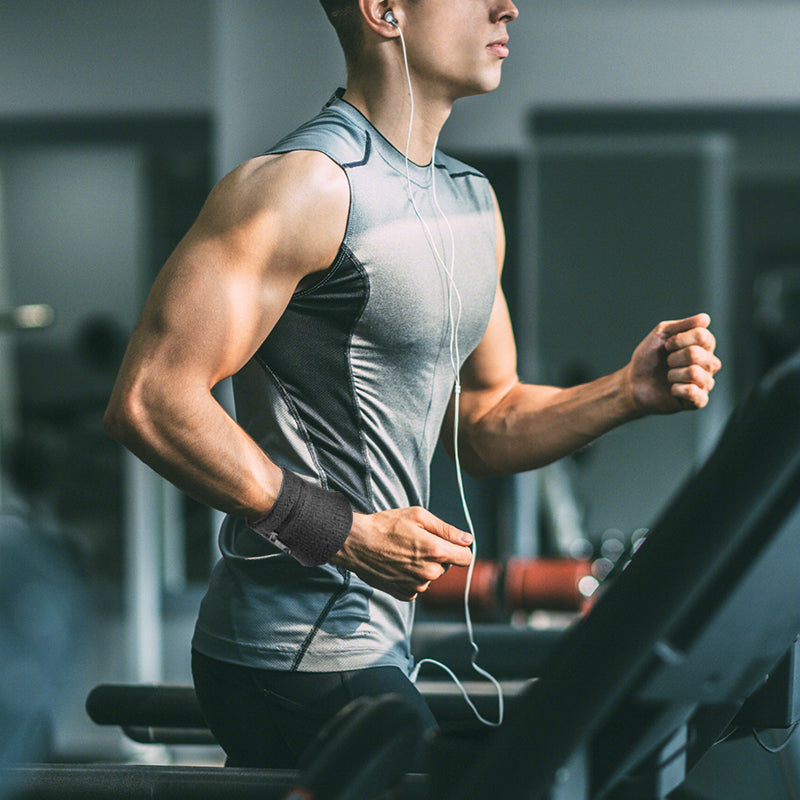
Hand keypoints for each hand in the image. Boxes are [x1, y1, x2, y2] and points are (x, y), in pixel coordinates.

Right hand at [331, 507, 473, 600]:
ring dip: (424, 567)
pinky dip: (412, 576)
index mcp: (435, 551)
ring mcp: (416, 585)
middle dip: (438, 556)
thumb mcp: (418, 516)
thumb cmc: (386, 525)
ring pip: (432, 577)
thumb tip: (467, 539)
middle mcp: (428, 573)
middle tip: (417, 542)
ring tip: (404, 553)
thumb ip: (447, 530)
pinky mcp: (405, 593)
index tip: (449, 543)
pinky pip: (418, 586)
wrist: (357, 543)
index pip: (466, 557)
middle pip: (447, 567)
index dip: (459, 548)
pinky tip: (398, 564)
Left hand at [624, 313, 721, 415]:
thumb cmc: (649, 358)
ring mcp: (705, 383)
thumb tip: (705, 318)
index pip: (703, 336)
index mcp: (704, 346)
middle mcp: (709, 364)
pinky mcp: (698, 400)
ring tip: (669, 376)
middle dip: (673, 357)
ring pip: (694, 373)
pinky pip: (693, 392)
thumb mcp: (661, 334)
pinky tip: (672, 389)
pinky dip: (677, 389)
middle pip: (696, 354)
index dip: (680, 339)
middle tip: (667, 363)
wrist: (634, 382)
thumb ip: (683, 325)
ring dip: (673, 374)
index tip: (667, 345)